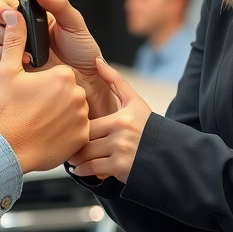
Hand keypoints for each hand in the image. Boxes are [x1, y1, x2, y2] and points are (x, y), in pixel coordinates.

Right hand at [0, 0, 116, 117]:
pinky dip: (5, 70)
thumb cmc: (82, 52)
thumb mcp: (74, 23)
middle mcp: (15, 34)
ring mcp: (12, 54)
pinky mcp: (13, 74)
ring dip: (4, 52)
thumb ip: (58, 3)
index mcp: (25, 17)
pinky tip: (25, 69)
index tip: (7, 15)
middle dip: (0, 33)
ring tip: (28, 58)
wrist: (87, 82)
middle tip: (19, 40)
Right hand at [0, 11, 89, 173]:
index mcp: (62, 76)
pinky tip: (47, 134)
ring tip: (37, 122)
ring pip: (70, 110)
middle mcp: (76, 94)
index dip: (42, 80)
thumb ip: (15, 39)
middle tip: (31, 108)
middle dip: (49, 97)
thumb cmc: (8, 112)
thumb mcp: (8, 71)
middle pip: (64, 91)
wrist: (9, 152)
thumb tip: (15, 14)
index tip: (30, 90)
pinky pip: (76, 130)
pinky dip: (64, 131)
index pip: (57, 73)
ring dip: (57, 114)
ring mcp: (81, 117)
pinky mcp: (82, 137)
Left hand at [69, 58, 151, 182]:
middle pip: (84, 138)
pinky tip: (79, 169)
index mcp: (121, 117)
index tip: (68, 129)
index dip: (76, 126)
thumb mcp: (135, 102)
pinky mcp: (121, 168)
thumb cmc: (148, 127)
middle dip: (73, 143)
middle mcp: (121, 133)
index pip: (87, 121)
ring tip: (71, 158)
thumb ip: (115, 81)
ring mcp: (121, 151)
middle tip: (63, 144)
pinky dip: (82, 170)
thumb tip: (97, 60)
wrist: (168, 155)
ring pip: (86, 154)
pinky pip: (92, 169)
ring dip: (75, 159)